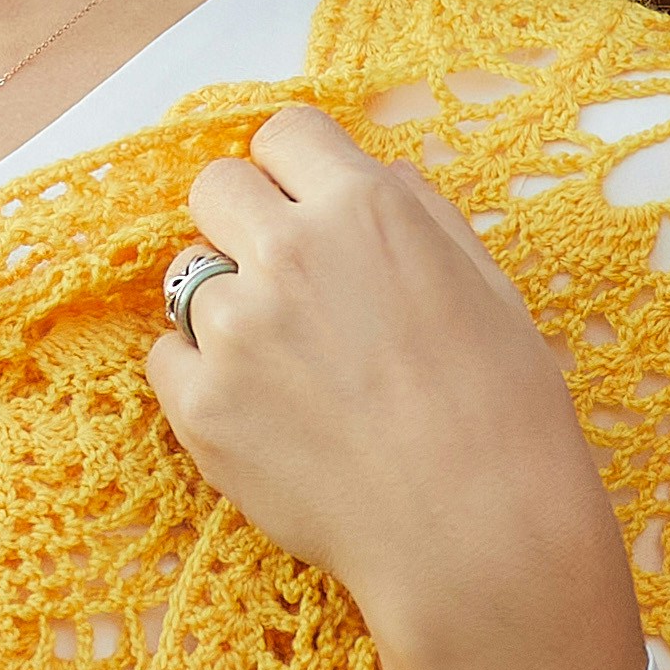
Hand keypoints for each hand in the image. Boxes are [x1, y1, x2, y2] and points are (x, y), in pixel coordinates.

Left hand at [144, 105, 643, 669]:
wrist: (479, 538)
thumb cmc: (503, 413)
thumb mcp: (485, 281)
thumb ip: (415, 211)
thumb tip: (369, 174)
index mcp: (366, 208)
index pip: (284, 132)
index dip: (294, 170)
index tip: (303, 205)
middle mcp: (290, 253)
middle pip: (214, 187)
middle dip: (243, 222)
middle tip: (283, 280)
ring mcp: (236, 329)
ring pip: (189, 278)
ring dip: (227, 308)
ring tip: (291, 368)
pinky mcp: (200, 405)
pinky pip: (166, 356)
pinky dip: (201, 376)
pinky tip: (265, 412)